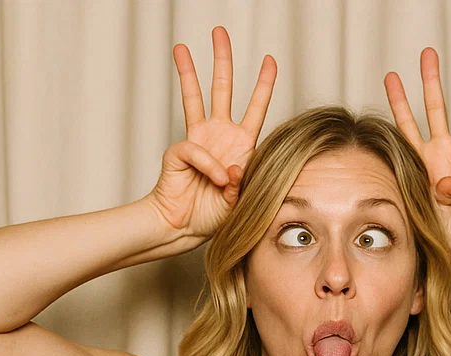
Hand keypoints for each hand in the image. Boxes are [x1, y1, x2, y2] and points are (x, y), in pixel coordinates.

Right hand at [147, 26, 275, 239]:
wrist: (186, 227)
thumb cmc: (215, 215)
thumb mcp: (243, 199)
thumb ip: (245, 182)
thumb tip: (233, 169)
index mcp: (241, 145)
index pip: (255, 109)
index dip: (262, 86)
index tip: (269, 61)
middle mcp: (220, 135)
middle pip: (222, 89)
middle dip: (222, 61)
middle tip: (220, 32)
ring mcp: (199, 139)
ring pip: (195, 98)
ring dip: (190, 72)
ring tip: (181, 47)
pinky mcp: (181, 150)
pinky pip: (196, 150)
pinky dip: (209, 166)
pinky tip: (214, 181)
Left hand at [384, 48, 450, 261]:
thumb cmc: (439, 230)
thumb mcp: (424, 208)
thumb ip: (431, 192)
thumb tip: (449, 182)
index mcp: (419, 160)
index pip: (405, 124)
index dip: (398, 100)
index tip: (391, 76)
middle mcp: (440, 151)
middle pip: (434, 107)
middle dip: (431, 80)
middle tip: (429, 53)